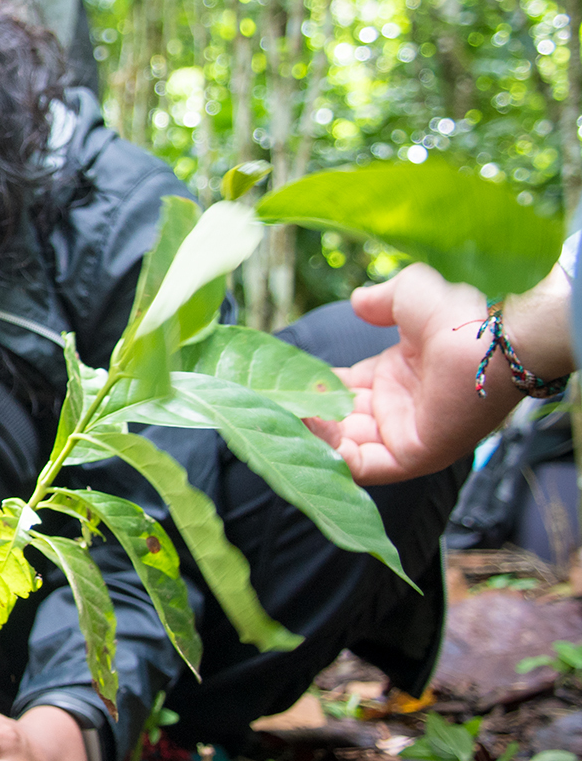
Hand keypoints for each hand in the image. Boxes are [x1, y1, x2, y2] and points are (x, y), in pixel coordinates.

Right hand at [305, 263, 571, 484]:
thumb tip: (359, 301)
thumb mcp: (409, 295)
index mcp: (394, 377)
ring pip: (344, 447)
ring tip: (285, 415)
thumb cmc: (460, 317)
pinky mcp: (413, 455)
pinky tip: (312, 428)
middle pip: (337, 422)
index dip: (310, 389)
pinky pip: (364, 464)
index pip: (339, 391)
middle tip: (270, 405)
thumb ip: (380, 299)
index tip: (279, 382)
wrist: (490, 341)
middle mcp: (396, 408)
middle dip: (304, 416)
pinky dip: (334, 454)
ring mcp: (404, 433)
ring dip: (313, 436)